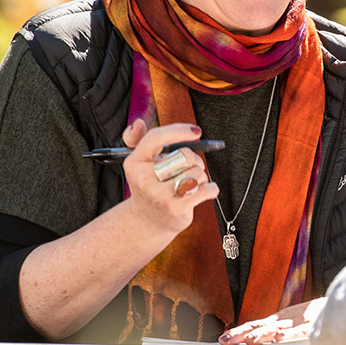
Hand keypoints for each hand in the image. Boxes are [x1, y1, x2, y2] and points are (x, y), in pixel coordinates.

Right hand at [120, 119, 219, 236]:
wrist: (147, 221)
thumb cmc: (149, 185)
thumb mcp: (141, 163)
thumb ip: (139, 139)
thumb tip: (137, 123)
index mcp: (135, 163)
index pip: (156, 138)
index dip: (178, 131)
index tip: (196, 131)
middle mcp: (144, 179)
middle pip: (184, 156)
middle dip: (194, 160)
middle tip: (189, 168)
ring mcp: (160, 196)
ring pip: (198, 173)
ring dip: (201, 176)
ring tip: (191, 183)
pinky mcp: (176, 209)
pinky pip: (207, 189)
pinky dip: (210, 189)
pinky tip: (200, 192)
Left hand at [220, 297, 322, 344]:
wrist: (343, 306)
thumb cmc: (319, 317)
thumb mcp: (296, 323)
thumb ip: (281, 332)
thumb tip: (263, 342)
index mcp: (281, 319)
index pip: (256, 324)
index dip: (239, 331)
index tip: (222, 338)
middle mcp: (287, 319)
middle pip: (260, 326)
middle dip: (242, 333)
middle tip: (225, 340)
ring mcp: (299, 322)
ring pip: (277, 329)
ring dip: (263, 334)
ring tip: (250, 341)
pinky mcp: (313, 326)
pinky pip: (300, 332)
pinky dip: (288, 335)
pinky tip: (278, 339)